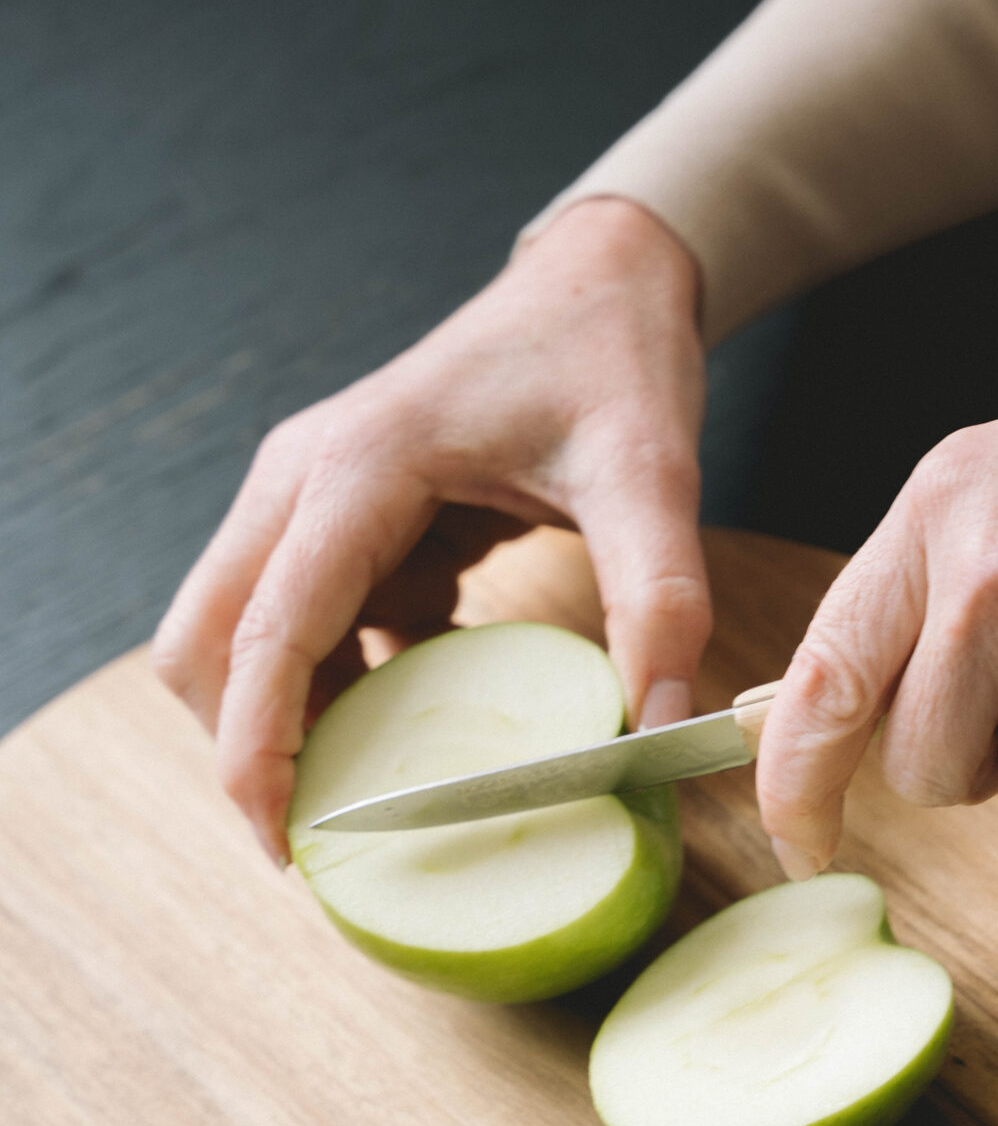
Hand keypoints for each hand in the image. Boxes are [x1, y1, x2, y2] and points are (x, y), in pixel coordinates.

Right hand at [153, 198, 707, 861]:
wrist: (602, 280)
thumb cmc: (614, 361)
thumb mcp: (652, 478)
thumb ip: (659, 603)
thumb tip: (662, 732)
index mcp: (356, 470)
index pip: (264, 634)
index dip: (257, 751)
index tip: (286, 845)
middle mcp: (303, 481)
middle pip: (207, 643)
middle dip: (243, 749)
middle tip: (321, 845)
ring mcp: (311, 499)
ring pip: (241, 640)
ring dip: (286, 724)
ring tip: (368, 806)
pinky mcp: (344, 521)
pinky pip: (306, 629)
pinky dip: (339, 690)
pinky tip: (417, 730)